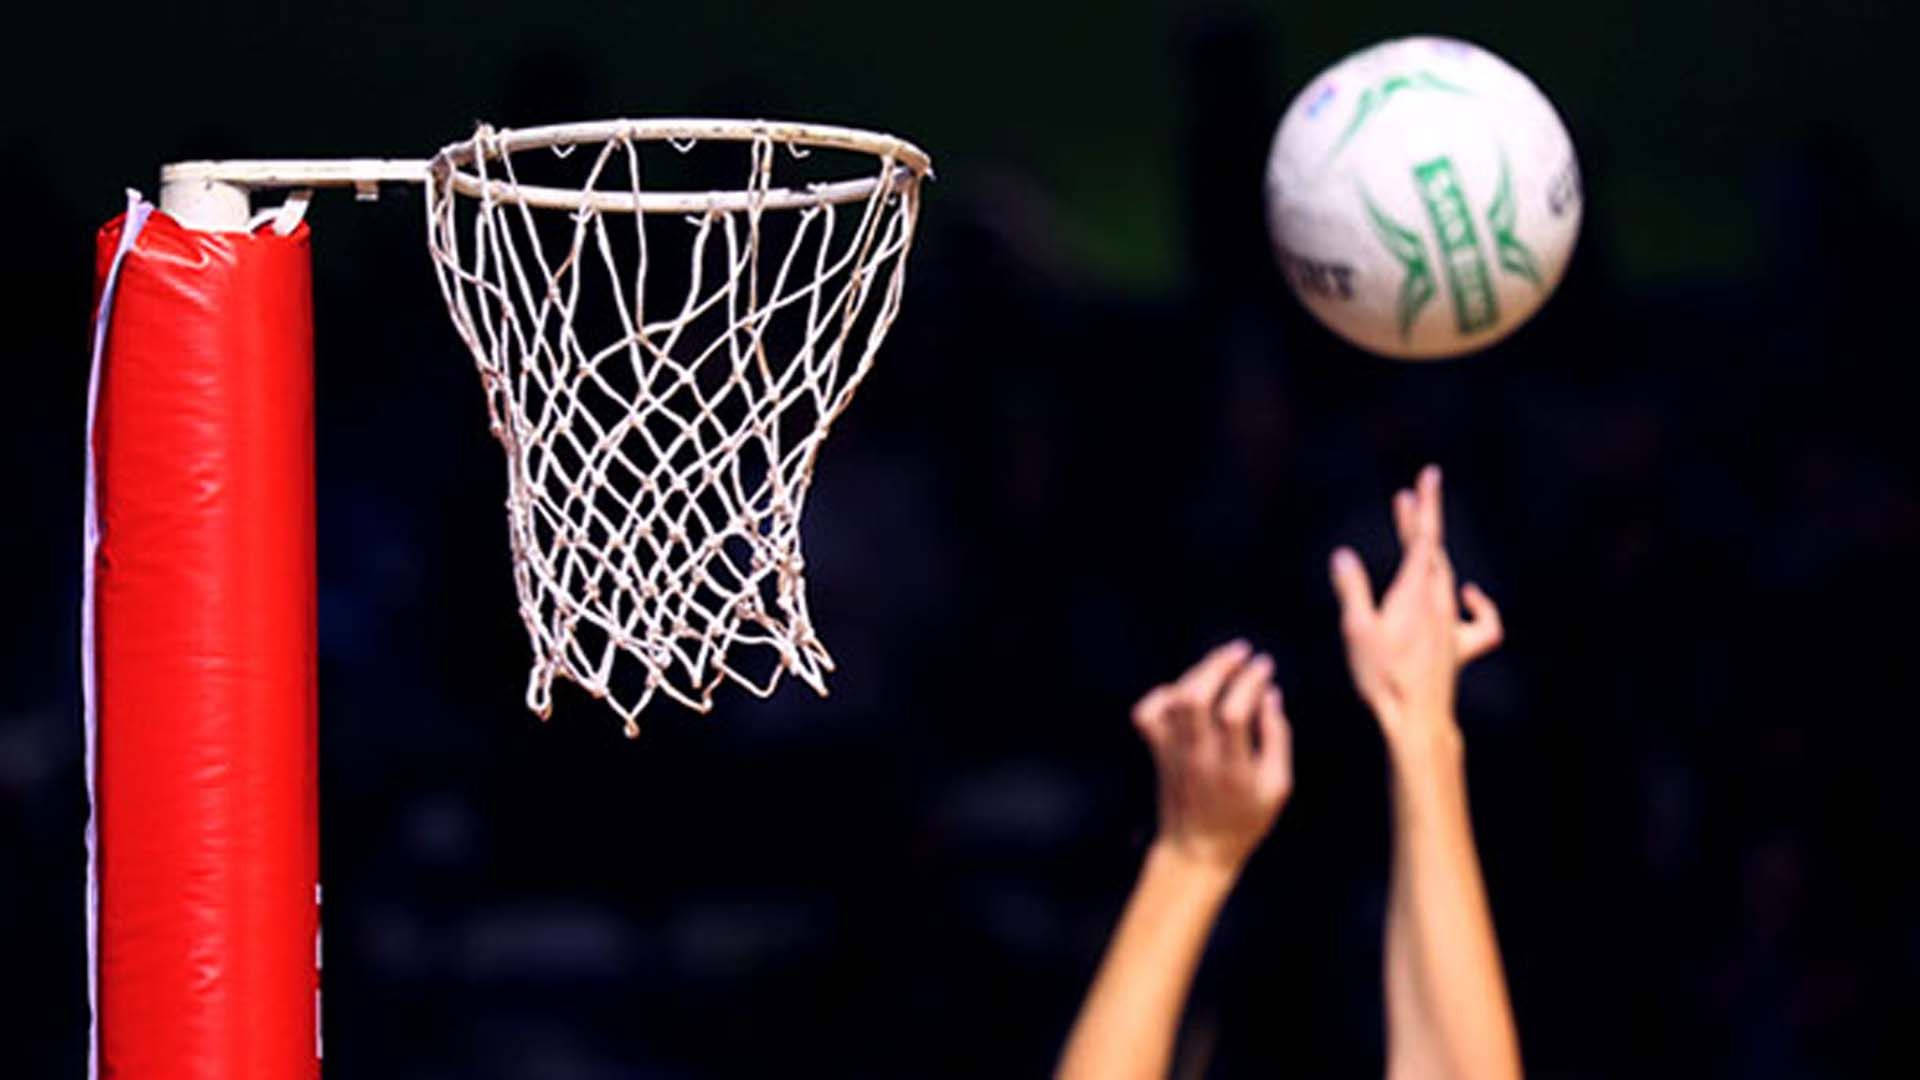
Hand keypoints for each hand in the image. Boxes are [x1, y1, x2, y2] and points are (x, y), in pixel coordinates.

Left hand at [1131, 641, 1293, 872]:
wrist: (1196, 850)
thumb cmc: (1244, 820)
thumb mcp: (1277, 788)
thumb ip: (1277, 739)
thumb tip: (1271, 695)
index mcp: (1232, 769)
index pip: (1234, 714)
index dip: (1249, 683)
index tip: (1265, 666)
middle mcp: (1198, 757)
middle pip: (1196, 699)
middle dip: (1219, 666)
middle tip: (1242, 651)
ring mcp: (1172, 754)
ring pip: (1175, 701)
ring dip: (1198, 673)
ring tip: (1222, 662)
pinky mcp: (1157, 752)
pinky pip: (1147, 715)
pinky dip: (1162, 695)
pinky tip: (1184, 691)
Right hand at [1329, 465, 1502, 747]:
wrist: (1416, 721)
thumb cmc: (1383, 679)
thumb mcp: (1358, 632)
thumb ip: (1352, 590)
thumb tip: (1343, 555)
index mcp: (1415, 594)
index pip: (1424, 539)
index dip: (1424, 507)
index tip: (1428, 477)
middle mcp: (1439, 603)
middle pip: (1435, 552)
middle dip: (1422, 521)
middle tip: (1412, 495)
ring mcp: (1452, 626)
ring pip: (1447, 577)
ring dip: (1433, 553)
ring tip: (1420, 536)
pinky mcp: (1458, 648)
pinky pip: (1479, 619)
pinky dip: (1476, 602)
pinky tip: (1466, 596)